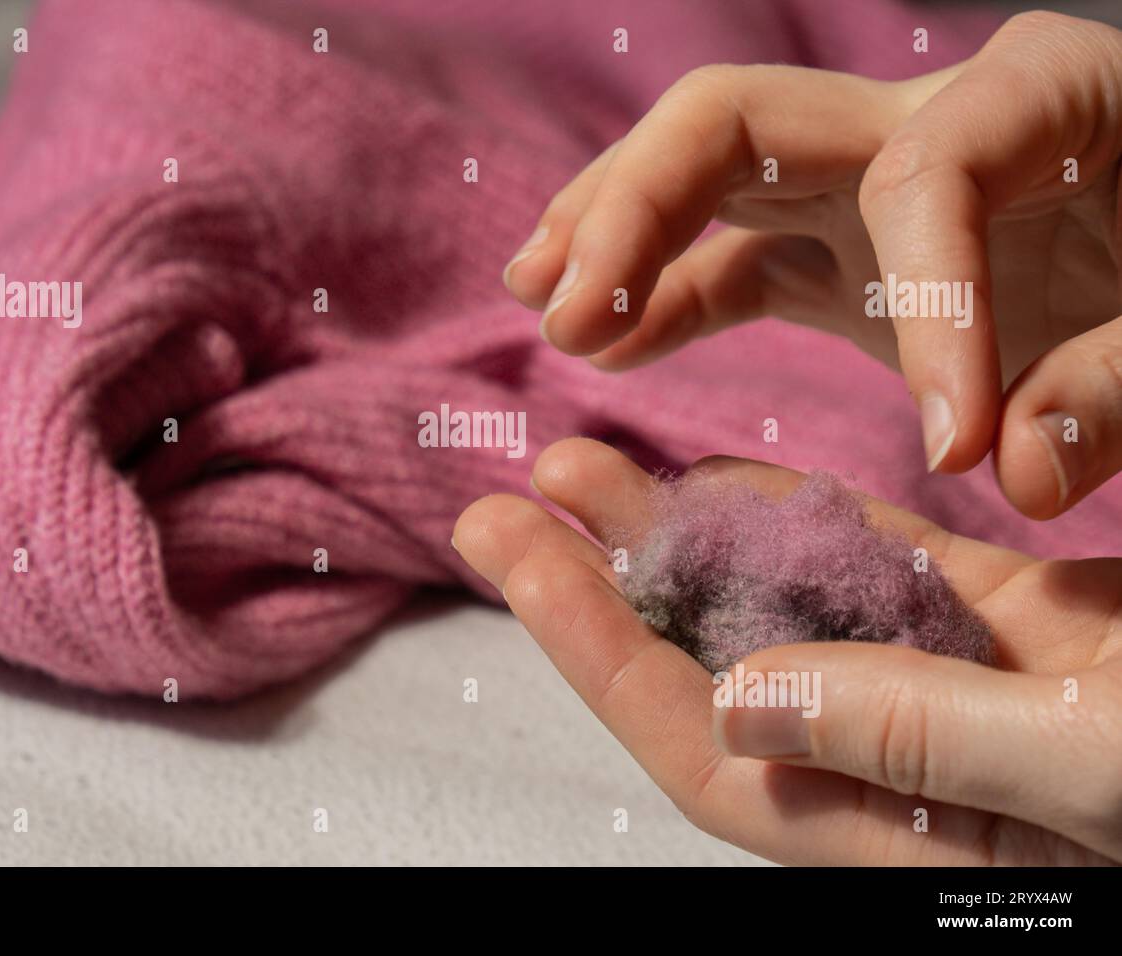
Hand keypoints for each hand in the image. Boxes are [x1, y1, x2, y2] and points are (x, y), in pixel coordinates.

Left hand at [453, 437, 1121, 863]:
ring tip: (590, 468)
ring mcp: (954, 694)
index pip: (705, 739)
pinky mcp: (1012, 635)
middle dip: (610, 584)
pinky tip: (734, 479)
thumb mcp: (1099, 761)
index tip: (509, 547)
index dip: (596, 643)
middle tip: (511, 495)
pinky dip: (802, 523)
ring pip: (781, 610)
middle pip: (715, 669)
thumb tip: (739, 696)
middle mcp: (906, 768)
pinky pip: (873, 575)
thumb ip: (918, 738)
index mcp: (907, 831)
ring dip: (685, 540)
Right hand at [502, 11, 1121, 519]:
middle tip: (562, 299)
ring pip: (703, 180)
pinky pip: (729, 260)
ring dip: (613, 238)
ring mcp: (862, 181)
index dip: (931, 305)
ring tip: (542, 303)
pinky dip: (665, 299)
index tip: (958, 451)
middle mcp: (922, 117)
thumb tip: (1015, 471)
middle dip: (638, 205)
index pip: (928, 175)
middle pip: (737, 118)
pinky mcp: (840, 250)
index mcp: (1037, 98)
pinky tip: (608, 344)